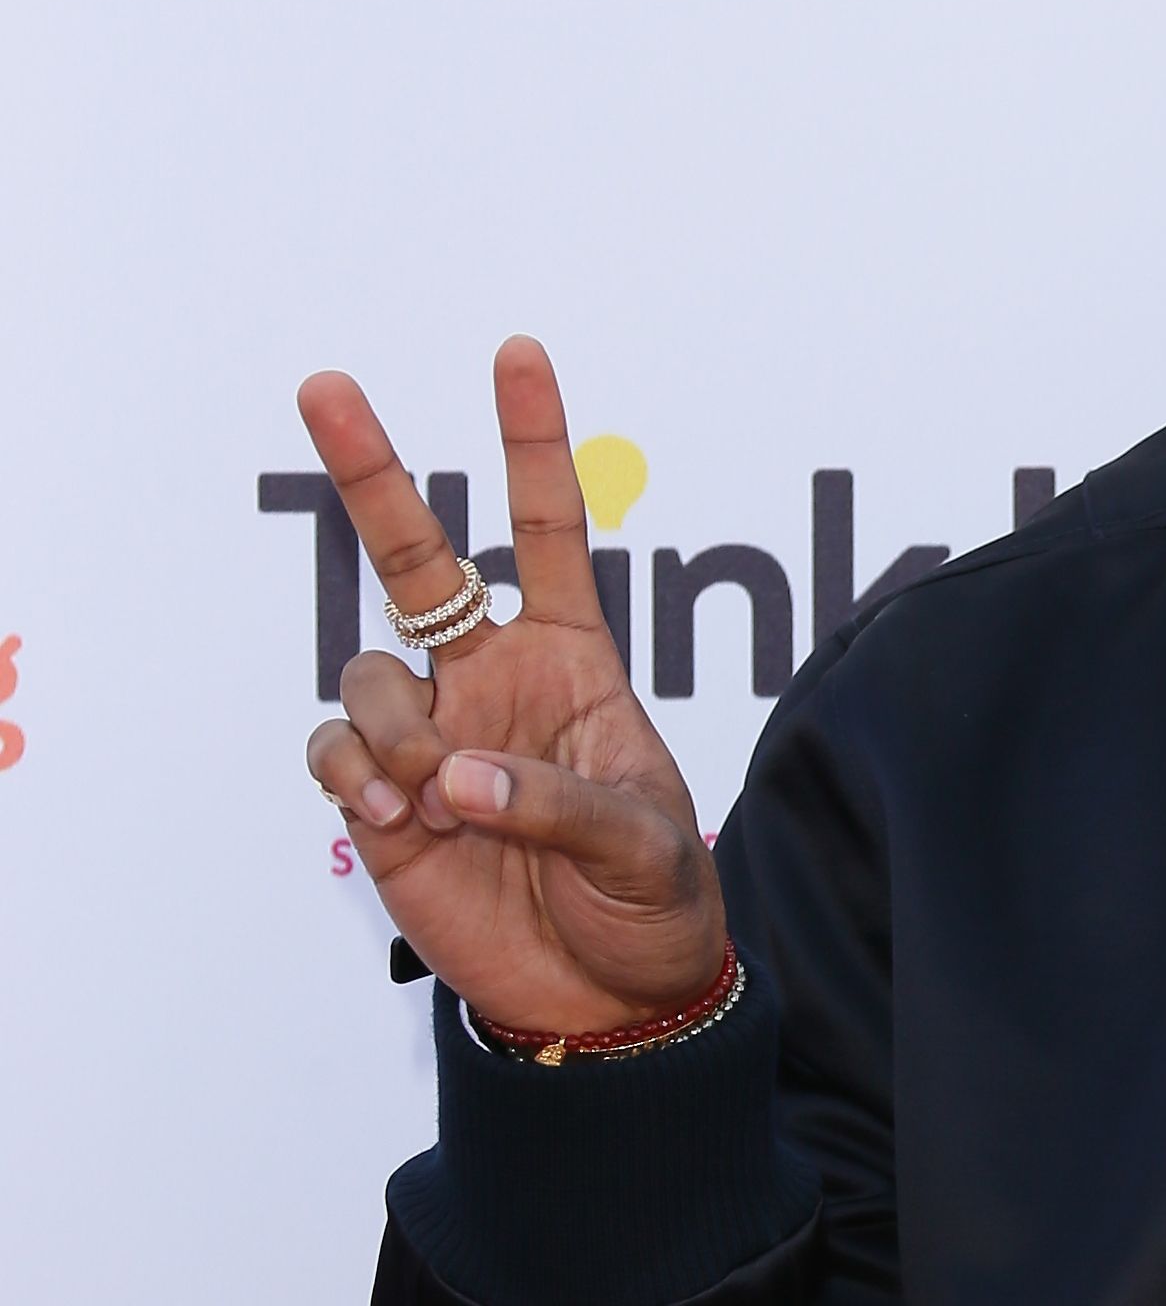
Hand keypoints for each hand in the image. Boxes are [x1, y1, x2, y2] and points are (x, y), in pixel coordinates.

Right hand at [301, 336, 724, 1034]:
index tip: (517, 354)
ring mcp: (430, 733)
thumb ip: (558, 801)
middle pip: (416, 553)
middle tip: (327, 385)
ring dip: (395, 725)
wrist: (607, 998)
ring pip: (367, 671)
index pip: (547, 528)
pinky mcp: (381, 801)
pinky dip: (358, 776)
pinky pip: (334, 752)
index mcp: (573, 658)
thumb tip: (451, 774)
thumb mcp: (644, 844)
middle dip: (372, 468)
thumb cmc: (651, 901)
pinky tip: (402, 817)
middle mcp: (490, 677)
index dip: (533, 442)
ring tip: (437, 792)